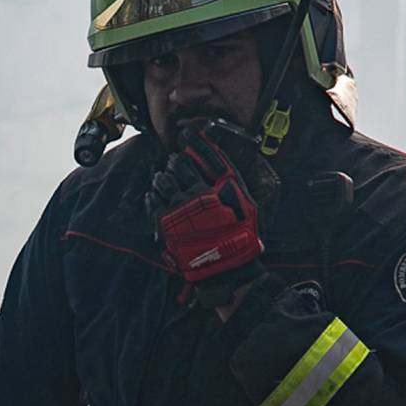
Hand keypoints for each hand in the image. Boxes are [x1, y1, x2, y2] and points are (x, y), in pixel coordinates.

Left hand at [144, 119, 281, 307]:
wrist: (226, 270)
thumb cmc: (241, 238)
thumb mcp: (254, 205)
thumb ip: (245, 180)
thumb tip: (241, 159)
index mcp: (223, 186)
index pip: (207, 154)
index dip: (196, 142)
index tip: (189, 136)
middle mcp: (200, 193)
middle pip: (181, 165)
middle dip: (176, 160)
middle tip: (174, 160)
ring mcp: (181, 208)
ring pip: (164, 180)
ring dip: (163, 175)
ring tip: (163, 176)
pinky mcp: (165, 223)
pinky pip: (152, 201)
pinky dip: (152, 194)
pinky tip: (153, 193)